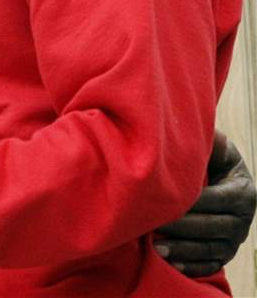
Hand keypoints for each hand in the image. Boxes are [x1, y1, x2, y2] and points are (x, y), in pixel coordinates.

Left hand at [155, 130, 255, 275]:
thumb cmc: (206, 157)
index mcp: (242, 189)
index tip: (161, 201)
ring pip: (212, 248)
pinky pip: (212, 264)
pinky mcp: (226, 252)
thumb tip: (178, 133)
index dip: (190, 201)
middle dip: (182, 227)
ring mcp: (236, 238)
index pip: (217, 198)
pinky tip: (172, 265)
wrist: (215, 177)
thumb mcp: (211, 146)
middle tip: (154, 227)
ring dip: (185, 250)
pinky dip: (193, 266)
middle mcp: (245, 217)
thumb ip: (201, 142)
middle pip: (214, 225)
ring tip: (157, 248)